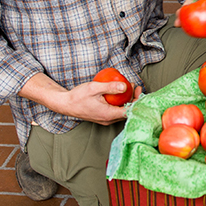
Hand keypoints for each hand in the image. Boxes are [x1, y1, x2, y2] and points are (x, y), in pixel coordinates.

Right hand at [19, 73, 142, 125]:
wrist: (65, 104)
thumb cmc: (78, 96)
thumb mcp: (94, 88)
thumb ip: (110, 87)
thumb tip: (125, 86)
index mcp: (108, 115)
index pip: (129, 111)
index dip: (137, 102)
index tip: (139, 91)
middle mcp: (108, 119)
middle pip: (127, 111)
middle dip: (134, 99)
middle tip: (136, 86)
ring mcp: (105, 119)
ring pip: (121, 111)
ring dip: (127, 100)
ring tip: (129, 87)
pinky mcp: (103, 116)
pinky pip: (115, 111)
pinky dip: (120, 102)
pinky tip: (119, 92)